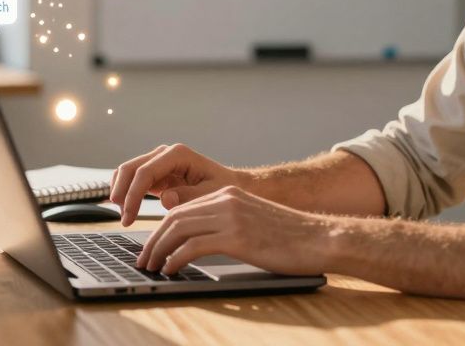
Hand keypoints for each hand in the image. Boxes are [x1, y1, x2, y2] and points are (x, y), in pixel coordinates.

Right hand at [109, 144, 246, 225]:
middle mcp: (164, 154)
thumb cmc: (222, 187)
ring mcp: (158, 162)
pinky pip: (133, 179)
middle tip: (124, 219)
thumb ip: (189, 196)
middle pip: (131, 168)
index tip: (130, 216)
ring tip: (125, 217)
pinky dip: (125, 193)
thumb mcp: (211, 194)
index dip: (133, 195)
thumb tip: (165, 198)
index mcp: (178, 154)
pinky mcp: (155, 173)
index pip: (145, 172)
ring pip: (127, 172)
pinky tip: (126, 210)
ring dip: (121, 193)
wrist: (228, 183)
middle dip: (122, 193)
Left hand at [136, 186, 334, 275]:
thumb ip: (227, 225)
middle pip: (174, 217)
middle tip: (144, 261)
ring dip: (159, 250)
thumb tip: (198, 243)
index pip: (182, 208)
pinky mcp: (237, 236)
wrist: (320, 238)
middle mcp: (226, 199)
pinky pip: (193, 246)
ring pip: (178, 229)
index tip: (152, 247)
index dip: (161, 229)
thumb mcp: (253, 222)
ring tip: (151, 268)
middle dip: (153, 241)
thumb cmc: (291, 238)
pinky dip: (176, 259)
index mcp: (229, 194)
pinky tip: (171, 270)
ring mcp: (231, 216)